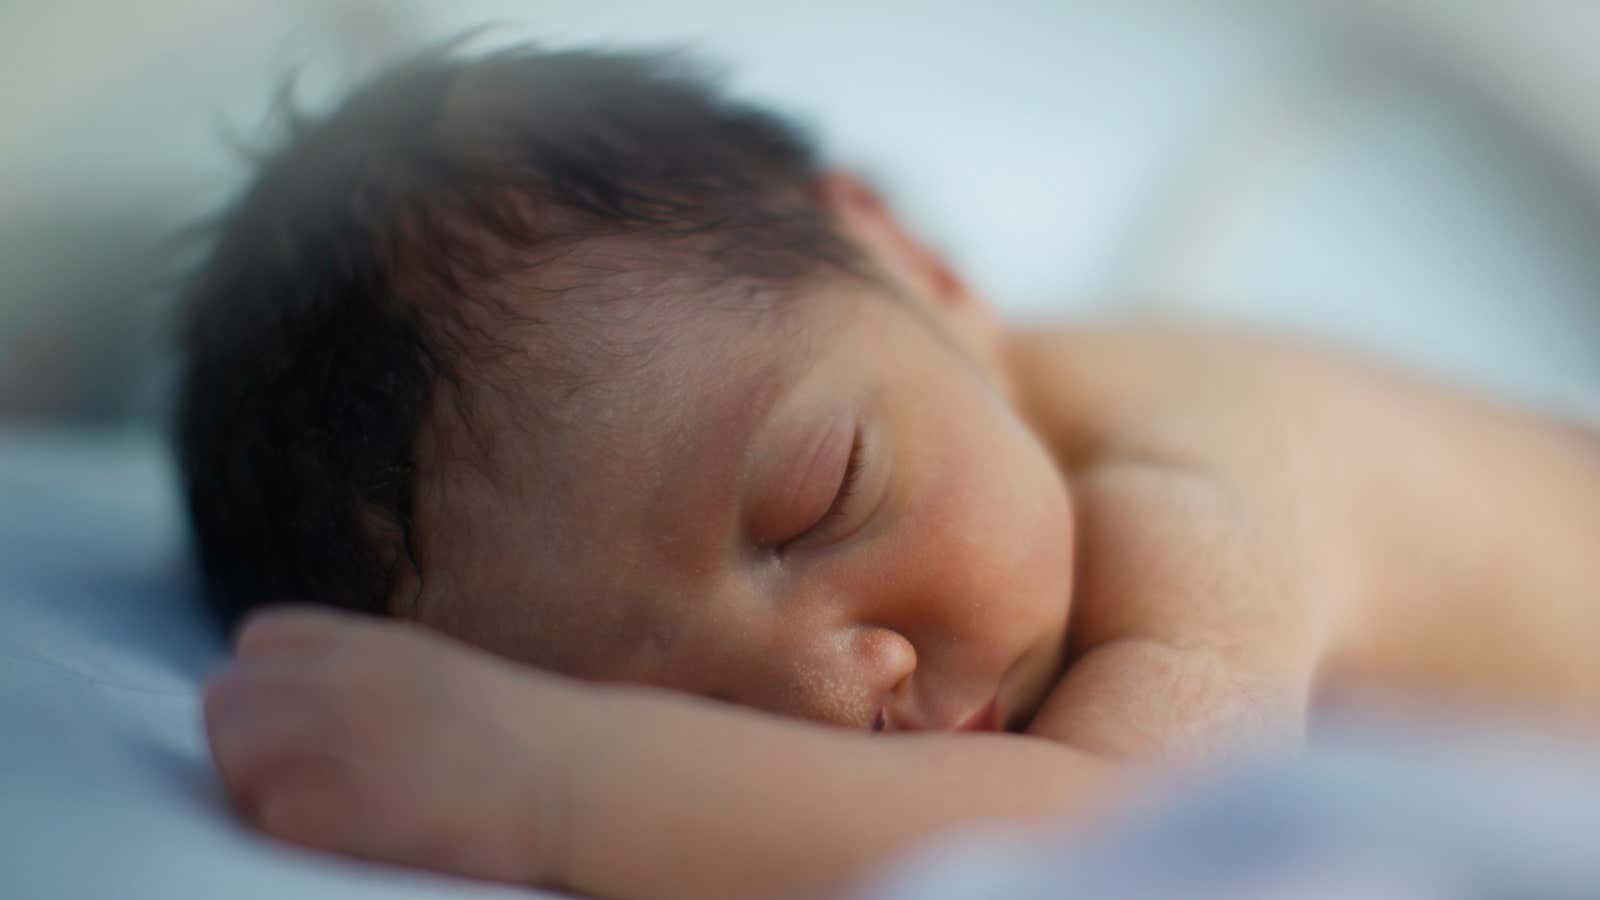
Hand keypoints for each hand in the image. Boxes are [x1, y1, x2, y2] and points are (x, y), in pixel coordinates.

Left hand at [203, 607, 573, 885]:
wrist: (581, 777)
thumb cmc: (518, 735)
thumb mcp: (432, 668)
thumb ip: (360, 671)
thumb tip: (289, 702)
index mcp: (372, 640)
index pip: (255, 639)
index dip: (259, 685)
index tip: (290, 722)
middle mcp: (350, 676)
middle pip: (225, 697)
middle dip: (242, 743)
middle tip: (289, 778)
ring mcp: (349, 735)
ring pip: (233, 753)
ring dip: (256, 787)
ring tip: (312, 807)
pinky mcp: (354, 803)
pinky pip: (271, 814)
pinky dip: (295, 828)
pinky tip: (344, 830)